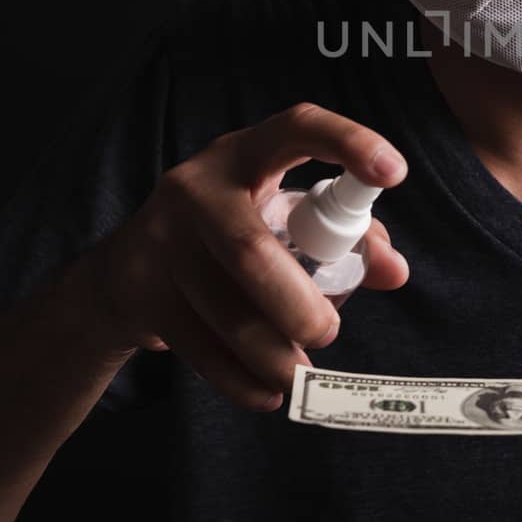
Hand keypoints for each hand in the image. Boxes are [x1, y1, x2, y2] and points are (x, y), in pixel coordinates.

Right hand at [74, 102, 411, 410]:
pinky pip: (199, 348)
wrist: (127, 270)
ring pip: (227, 312)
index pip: (296, 129)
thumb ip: (347, 235)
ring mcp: (161, 238)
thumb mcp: (282, 219)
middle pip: (251, 251)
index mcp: (245, 155)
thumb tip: (394, 270)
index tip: (394, 174)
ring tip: (300, 375)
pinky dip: (241, 381)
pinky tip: (266, 392)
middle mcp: (198, 187)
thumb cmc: (230, 236)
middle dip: (299, 305)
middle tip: (328, 332)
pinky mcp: (140, 290)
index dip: (348, 143)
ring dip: (275, 357)